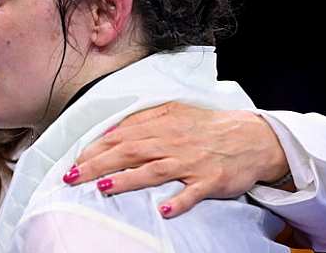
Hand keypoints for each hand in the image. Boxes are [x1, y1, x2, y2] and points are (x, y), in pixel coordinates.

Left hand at [66, 102, 289, 217]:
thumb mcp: (175, 113)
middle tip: (73, 176)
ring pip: (153, 170)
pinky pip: (193, 192)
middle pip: (129, 152)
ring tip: (103, 188)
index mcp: (162, 124)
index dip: (96, 147)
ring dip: (126, 180)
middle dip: (98, 164)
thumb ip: (144, 121)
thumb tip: (112, 133)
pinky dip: (179, 202)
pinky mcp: (210, 180)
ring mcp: (191, 162)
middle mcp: (173, 141)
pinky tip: (164, 211)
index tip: (75, 159)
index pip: (121, 136)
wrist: (253, 136)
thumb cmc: (209, 127)